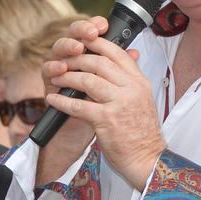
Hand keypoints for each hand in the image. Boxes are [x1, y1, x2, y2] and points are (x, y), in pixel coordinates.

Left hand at [45, 16, 164, 186]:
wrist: (147, 158)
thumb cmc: (142, 132)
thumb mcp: (142, 99)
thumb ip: (131, 79)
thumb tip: (129, 56)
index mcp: (139, 81)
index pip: (118, 53)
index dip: (97, 43)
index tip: (83, 41)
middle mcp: (131, 88)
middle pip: (99, 62)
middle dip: (77, 59)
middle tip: (64, 61)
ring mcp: (119, 103)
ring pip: (88, 80)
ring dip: (67, 77)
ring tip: (56, 78)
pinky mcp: (106, 120)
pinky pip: (78, 105)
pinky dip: (62, 101)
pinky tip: (53, 99)